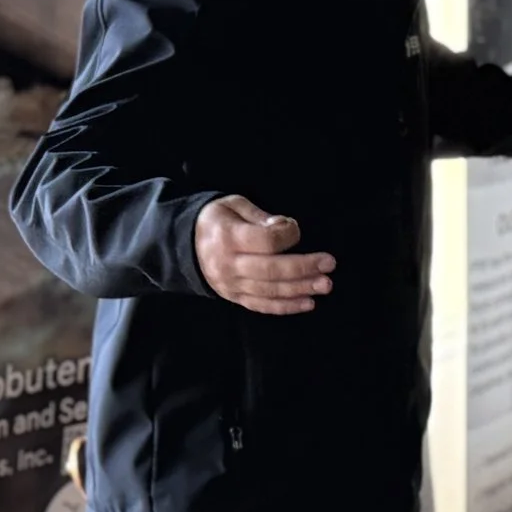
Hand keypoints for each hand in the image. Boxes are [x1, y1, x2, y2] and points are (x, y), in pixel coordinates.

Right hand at [192, 195, 334, 314]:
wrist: (183, 245)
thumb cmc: (215, 220)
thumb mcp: (233, 205)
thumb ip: (259, 216)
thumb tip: (284, 226)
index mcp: (228, 237)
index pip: (264, 242)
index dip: (287, 235)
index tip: (296, 228)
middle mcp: (229, 264)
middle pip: (271, 270)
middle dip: (303, 267)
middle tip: (329, 265)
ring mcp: (231, 285)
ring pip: (269, 291)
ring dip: (300, 289)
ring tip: (325, 285)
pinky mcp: (234, 297)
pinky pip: (262, 305)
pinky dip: (286, 306)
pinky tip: (308, 303)